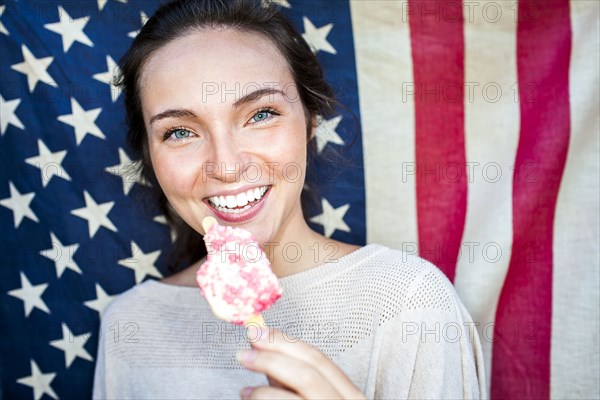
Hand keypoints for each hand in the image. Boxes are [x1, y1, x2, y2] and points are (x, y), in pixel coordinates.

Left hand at [237, 327, 365, 399]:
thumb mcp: (317, 399)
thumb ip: (293, 381)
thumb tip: (263, 351)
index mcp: (351, 395)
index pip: (318, 360)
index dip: (285, 342)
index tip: (258, 332)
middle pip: (310, 372)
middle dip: (274, 358)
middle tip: (244, 353)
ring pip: (303, 387)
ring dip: (265, 389)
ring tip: (245, 391)